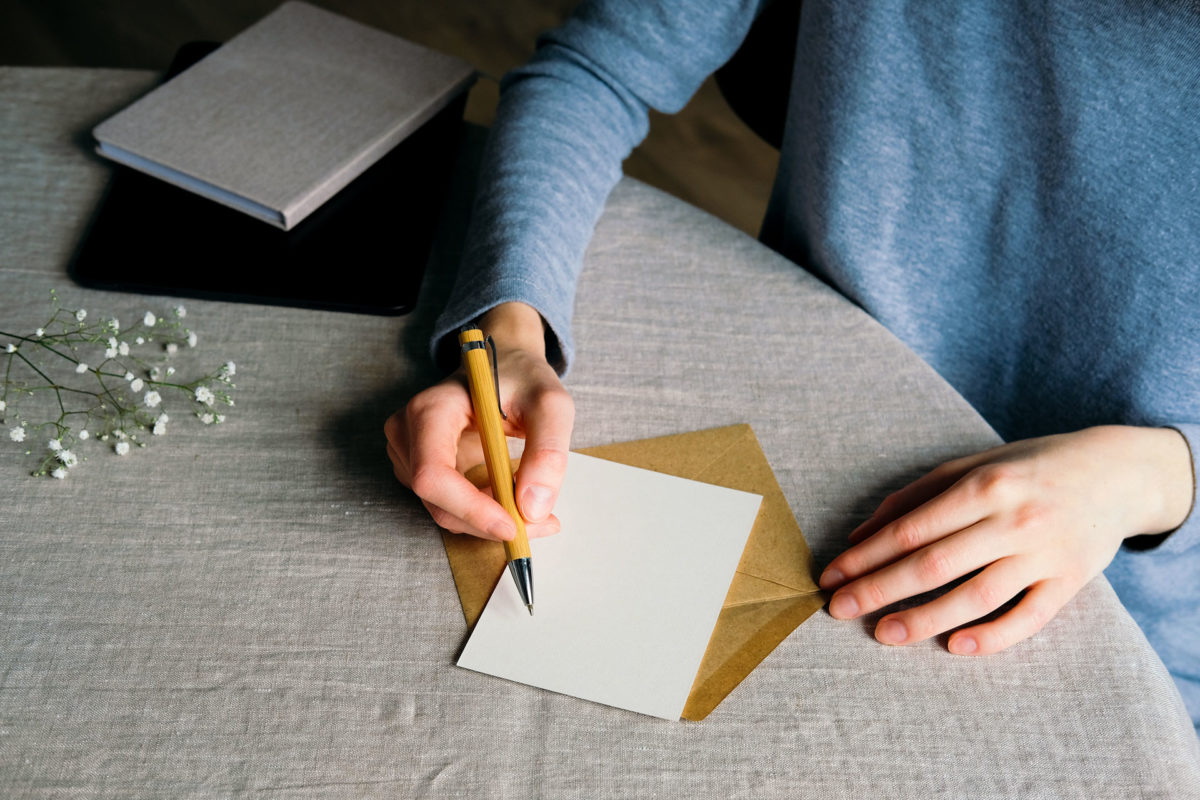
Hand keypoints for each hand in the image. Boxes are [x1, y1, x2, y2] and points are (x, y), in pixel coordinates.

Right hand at [385, 302, 574, 540]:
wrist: (505, 367)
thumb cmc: (523, 380)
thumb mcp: (551, 404)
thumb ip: (548, 451)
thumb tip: (532, 508)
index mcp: (431, 409)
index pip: (432, 475)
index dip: (470, 508)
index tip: (513, 525)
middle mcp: (407, 432)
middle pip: (437, 502)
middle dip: (488, 522)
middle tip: (544, 523)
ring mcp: (408, 452)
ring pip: (444, 511)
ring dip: (488, 520)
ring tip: (534, 506)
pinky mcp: (418, 468)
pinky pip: (448, 506)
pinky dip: (481, 513)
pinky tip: (510, 495)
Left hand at [819, 426, 1193, 654]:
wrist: (1117, 473)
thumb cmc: (1027, 468)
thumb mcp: (970, 466)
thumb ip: (914, 498)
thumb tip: (859, 536)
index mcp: (983, 485)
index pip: (910, 529)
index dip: (864, 557)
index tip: (830, 577)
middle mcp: (1013, 519)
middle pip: (934, 564)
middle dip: (879, 589)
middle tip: (839, 610)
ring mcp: (1044, 553)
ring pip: (976, 596)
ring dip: (924, 620)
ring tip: (883, 634)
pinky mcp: (1071, 581)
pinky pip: (1029, 618)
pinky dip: (992, 637)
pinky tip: (955, 647)